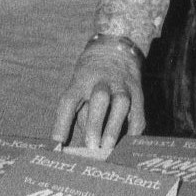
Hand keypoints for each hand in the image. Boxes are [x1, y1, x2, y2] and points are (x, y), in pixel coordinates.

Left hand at [52, 37, 144, 153]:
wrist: (116, 48)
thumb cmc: (91, 77)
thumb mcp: (80, 86)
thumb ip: (81, 112)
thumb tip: (87, 142)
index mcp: (81, 80)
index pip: (69, 100)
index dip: (62, 122)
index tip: (57, 142)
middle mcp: (102, 80)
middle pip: (99, 98)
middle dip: (95, 123)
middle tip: (91, 146)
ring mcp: (122, 85)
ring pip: (121, 103)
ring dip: (114, 126)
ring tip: (108, 147)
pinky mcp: (138, 93)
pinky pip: (138, 113)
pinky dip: (132, 130)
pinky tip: (126, 143)